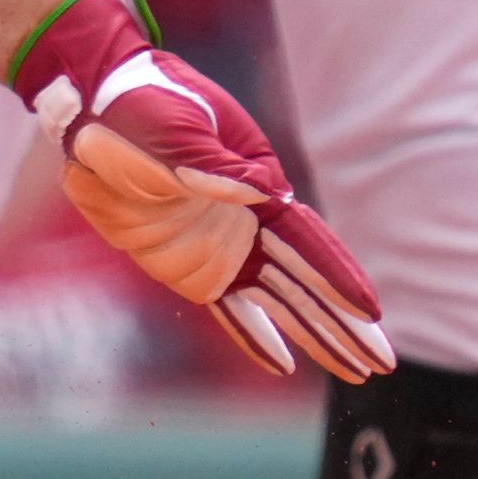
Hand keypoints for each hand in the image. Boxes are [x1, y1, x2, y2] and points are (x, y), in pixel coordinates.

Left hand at [12, 0, 394, 383]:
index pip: (309, 243)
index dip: (340, 279)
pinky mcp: (184, 266)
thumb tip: (262, 195)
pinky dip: (254, 337)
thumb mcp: (182, 128)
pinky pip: (228, 310)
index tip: (371, 313)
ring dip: (315, 338)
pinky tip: (283, 365)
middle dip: (344, 326)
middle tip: (381, 364)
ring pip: (278, 305)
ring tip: (353, 373)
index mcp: (257, 187)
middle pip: (305, 285)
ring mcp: (219, 249)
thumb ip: (216, 167)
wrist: (97, 104)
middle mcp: (246, 225)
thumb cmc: (145, 105)